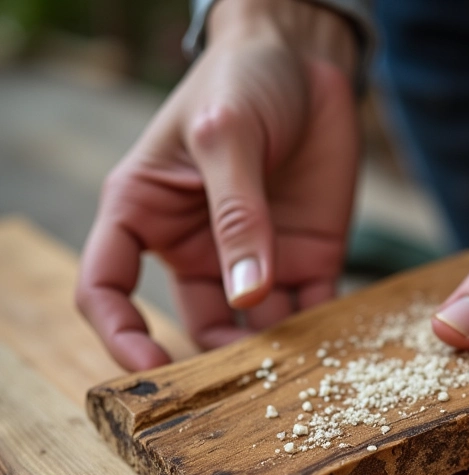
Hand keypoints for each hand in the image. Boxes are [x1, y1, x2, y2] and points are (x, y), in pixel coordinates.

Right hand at [77, 0, 358, 370]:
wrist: (308, 61)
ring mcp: (254, 260)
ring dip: (272, 357)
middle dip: (216, 361)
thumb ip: (237, 214)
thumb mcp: (226, 135)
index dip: (119, 333)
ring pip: (255, 330)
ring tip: (292, 379)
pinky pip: (310, 310)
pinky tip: (331, 352)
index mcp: (147, 214)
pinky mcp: (306, 260)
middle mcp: (198, 248)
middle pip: (197, 324)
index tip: (149, 368)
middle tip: (241, 390)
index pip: (107, 286)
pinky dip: (320, 336)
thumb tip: (248, 296)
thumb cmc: (244, 80)